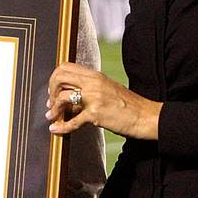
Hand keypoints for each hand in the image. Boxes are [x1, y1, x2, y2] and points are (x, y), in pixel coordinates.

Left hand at [46, 63, 161, 138]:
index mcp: (96, 75)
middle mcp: (93, 83)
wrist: (146, 116)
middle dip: (50, 90)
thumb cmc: (128, 106)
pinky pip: (72, 120)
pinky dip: (61, 127)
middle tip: (51, 103)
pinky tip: (56, 130)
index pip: (66, 67)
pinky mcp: (96, 114)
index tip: (54, 91)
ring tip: (52, 117)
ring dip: (54, 109)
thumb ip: (88, 92)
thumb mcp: (107, 91)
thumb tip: (68, 102)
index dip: (55, 78)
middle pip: (59, 77)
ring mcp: (94, 97)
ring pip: (62, 97)